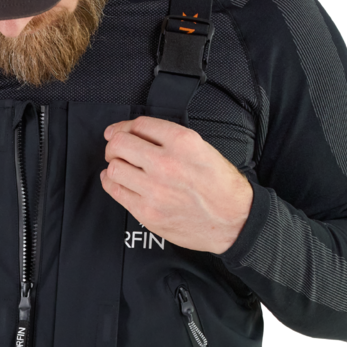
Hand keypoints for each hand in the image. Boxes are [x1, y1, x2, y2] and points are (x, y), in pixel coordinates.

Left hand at [101, 117, 253, 254]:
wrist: (234, 221)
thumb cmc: (221, 186)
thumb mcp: (203, 148)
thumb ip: (170, 139)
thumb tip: (136, 133)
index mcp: (182, 142)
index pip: (139, 125)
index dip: (123, 126)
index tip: (119, 131)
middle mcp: (166, 163)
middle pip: (119, 144)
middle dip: (114, 144)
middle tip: (116, 150)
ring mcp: (154, 190)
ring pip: (113, 168)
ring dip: (113, 165)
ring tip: (120, 168)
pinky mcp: (147, 212)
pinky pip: (115, 191)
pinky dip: (112, 183)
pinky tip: (118, 182)